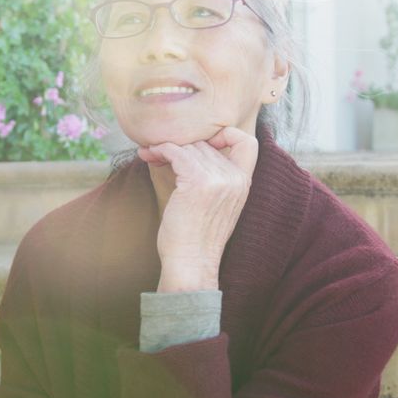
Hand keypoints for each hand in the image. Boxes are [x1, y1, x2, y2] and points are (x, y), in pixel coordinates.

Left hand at [137, 127, 258, 292]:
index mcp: (244, 183)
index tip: (205, 143)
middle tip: (159, 150)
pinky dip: (160, 150)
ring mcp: (218, 179)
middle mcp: (234, 178)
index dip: (227, 135)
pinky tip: (149, 155)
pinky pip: (176, 152)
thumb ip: (215, 179)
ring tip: (150, 153)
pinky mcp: (196, 181)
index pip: (248, 142)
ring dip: (165, 148)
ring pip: (189, 147)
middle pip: (205, 144)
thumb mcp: (217, 205)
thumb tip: (188, 150)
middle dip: (181, 145)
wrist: (191, 262)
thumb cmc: (196, 238)